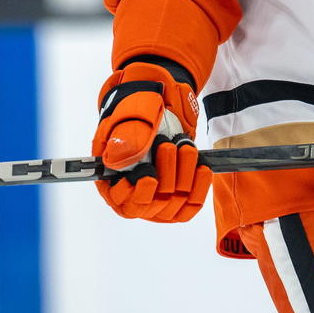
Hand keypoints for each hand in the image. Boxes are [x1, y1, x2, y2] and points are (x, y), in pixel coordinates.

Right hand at [91, 61, 211, 221]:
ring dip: (184, 174)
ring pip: (172, 204)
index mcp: (110, 179)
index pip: (120, 201)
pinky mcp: (178, 197)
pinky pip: (191, 205)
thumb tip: (117, 158)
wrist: (160, 107)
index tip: (149, 177)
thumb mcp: (128, 116)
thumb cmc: (137, 111)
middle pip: (149, 205)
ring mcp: (156, 198)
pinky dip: (199, 187)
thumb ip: (125, 136)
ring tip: (185, 147)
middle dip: (165, 175)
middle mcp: (132, 194)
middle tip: (168, 146)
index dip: (136, 194)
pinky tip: (202, 168)